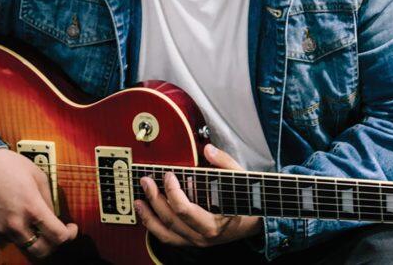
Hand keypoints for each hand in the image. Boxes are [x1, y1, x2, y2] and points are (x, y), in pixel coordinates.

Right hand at [0, 148, 77, 258]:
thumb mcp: (38, 176)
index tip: (71, 228)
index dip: (69, 235)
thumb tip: (53, 215)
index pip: (57, 236)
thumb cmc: (9, 166)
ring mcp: (3, 229)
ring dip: (37, 240)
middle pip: (41, 251)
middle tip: (58, 233)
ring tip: (40, 224)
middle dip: (54, 246)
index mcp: (32, 208)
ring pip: (26, 246)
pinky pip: (12, 238)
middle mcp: (17, 224)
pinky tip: (23, 218)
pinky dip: (21, 233)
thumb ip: (48, 199)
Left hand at [135, 144, 262, 247]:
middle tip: (146, 181)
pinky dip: (154, 227)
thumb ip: (224, 163)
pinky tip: (147, 215)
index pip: (184, 209)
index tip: (168, 175)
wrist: (254, 223)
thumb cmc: (248, 201)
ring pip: (165, 233)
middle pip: (171, 219)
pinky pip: (168, 238)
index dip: (172, 191)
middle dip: (155, 198)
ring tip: (138, 201)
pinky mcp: (192, 242)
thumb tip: (208, 149)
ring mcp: (196, 241)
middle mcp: (203, 236)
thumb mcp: (240, 178)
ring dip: (149, 216)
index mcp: (214, 224)